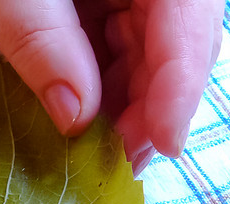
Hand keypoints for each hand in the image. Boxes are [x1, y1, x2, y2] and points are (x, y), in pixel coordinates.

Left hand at [0, 0, 224, 172]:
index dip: (181, 82)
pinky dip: (107, 94)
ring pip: (152, 56)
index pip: (189, 16)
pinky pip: (121, 55)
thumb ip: (41, 41)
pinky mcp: (105, 8)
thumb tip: (77, 118)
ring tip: (103, 153)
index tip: (165, 141)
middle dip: (155, 106)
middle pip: (179, 43)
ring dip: (131, 108)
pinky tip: (88, 125)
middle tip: (123, 162)